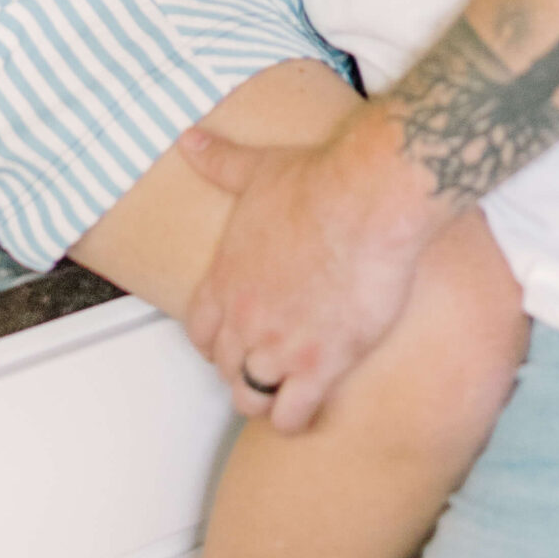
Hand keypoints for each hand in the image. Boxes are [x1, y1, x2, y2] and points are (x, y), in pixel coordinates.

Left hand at [180, 122, 433, 432]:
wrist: (368, 199)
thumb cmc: (319, 182)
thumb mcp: (259, 168)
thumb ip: (220, 161)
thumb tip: (190, 140)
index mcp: (226, 278)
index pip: (199, 330)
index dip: (215, 338)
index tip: (233, 337)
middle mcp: (245, 319)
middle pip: (225, 367)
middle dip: (241, 367)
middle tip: (267, 362)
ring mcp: (279, 347)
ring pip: (251, 398)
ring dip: (265, 397)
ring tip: (286, 391)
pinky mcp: (321, 365)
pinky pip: (292, 416)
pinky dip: (297, 417)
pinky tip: (314, 403)